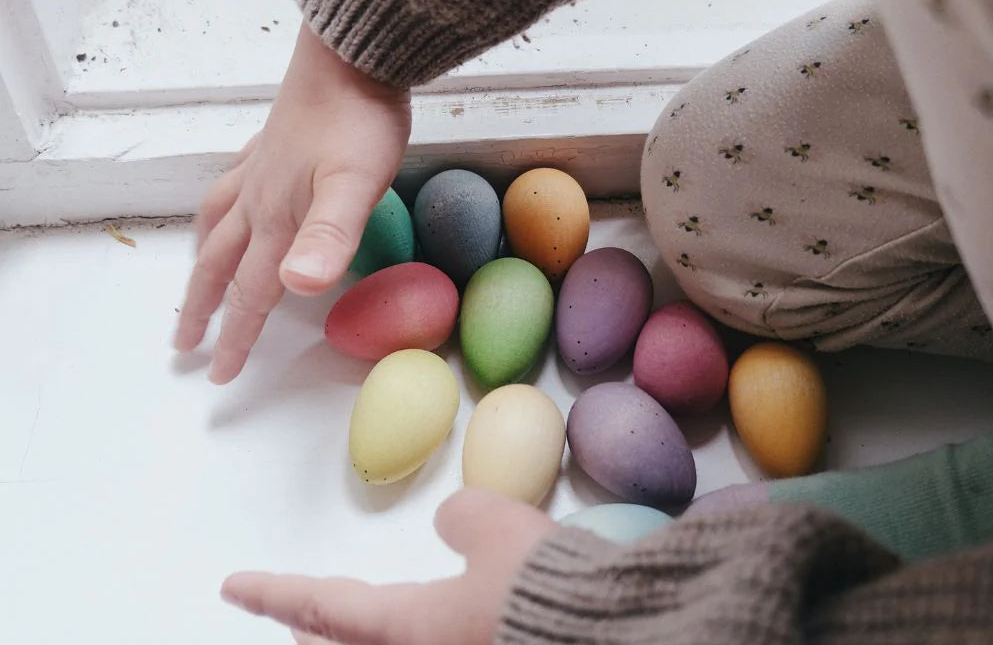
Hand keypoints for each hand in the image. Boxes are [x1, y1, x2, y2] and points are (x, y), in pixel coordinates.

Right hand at [174, 24, 410, 382]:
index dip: (238, 335)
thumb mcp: (354, 183)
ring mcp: (262, 167)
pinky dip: (220, 205)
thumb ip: (328, 236)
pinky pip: (231, 184)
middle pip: (221, 262)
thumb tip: (296, 287)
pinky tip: (232, 198)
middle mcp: (260, 196)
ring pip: (218, 222)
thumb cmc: (360, 120)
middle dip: (203, 307)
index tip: (220, 374)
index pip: (254, 290)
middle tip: (185, 343)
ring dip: (203, 257)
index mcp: (279, 216)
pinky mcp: (272, 142)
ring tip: (196, 273)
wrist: (353, 54)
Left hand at [221, 488, 556, 644]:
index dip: (275, 593)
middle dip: (307, 627)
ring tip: (330, 625)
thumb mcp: (499, 528)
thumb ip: (463, 518)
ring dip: (348, 638)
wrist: (604, 637)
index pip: (324, 607)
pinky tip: (421, 622)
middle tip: (284, 613)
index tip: (231, 587)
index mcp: (409, 626)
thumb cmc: (542, 588)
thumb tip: (450, 524)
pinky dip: (399, 635)